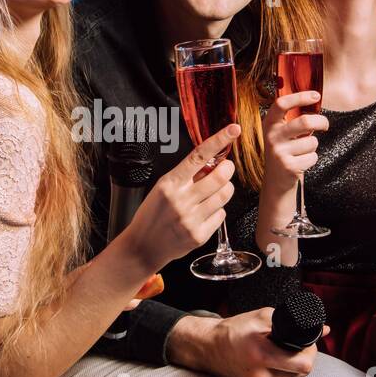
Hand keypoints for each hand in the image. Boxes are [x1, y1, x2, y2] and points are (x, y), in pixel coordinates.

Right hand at [118, 124, 239, 272]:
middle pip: (219, 177)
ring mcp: (191, 218)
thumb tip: (212, 163)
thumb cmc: (152, 214)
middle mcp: (181, 200)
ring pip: (225, 195)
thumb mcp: (163, 188)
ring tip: (214, 192)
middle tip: (225, 168)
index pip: (198, 156)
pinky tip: (205, 213)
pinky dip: (218, 211)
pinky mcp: (199, 235)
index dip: (218, 140)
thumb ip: (186, 176)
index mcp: (170, 183)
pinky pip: (221, 215)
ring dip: (225, 189)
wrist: (142, 246)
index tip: (232, 130)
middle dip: (227, 169)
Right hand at [172, 309, 320, 376]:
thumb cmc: (235, 331)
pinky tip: (276, 368)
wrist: (209, 349)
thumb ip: (295, 321)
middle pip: (302, 374)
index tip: (307, 344)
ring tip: (282, 357)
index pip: (304, 364)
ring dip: (296, 370)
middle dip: (304, 359)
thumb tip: (326, 330)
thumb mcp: (262, 318)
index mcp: (260, 355)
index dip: (311, 352)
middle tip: (295, 348)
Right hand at [261, 90, 328, 188]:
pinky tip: (301, 162)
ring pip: (312, 142)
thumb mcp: (281, 133)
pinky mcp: (289, 166)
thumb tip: (315, 101)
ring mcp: (279, 152)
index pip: (281, 104)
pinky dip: (311, 159)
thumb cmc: (284, 151)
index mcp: (269, 124)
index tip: (316, 96)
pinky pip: (312, 156)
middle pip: (304, 122)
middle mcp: (272, 137)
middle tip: (325, 125)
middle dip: (321, 122)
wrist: (275, 181)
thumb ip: (292, 119)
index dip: (300, 97)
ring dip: (313, 146)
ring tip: (302, 151)